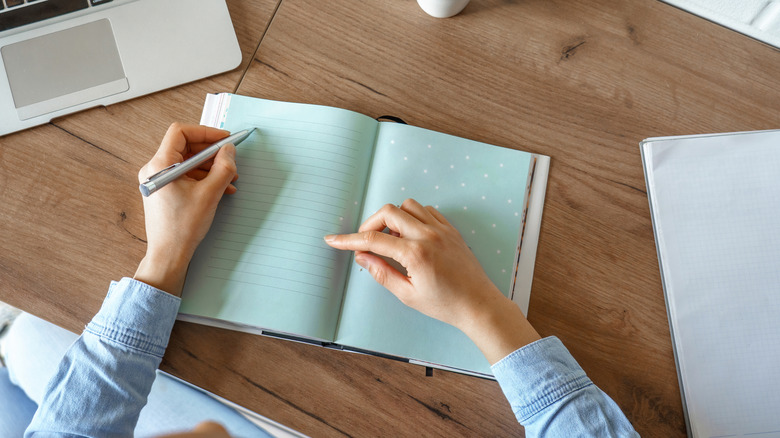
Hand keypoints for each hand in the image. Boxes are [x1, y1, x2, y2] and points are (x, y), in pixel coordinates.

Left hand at [134, 123, 237, 295]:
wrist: (169, 254)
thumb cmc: (183, 227)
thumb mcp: (210, 193)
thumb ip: (223, 167)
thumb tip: (229, 151)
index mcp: (160, 166)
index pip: (180, 133)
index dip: (205, 132)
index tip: (223, 139)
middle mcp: (155, 170)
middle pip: (185, 146)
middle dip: (211, 152)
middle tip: (230, 157)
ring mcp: (158, 180)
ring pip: (187, 162)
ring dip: (210, 166)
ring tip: (230, 177)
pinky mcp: (164, 190)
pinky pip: (185, 175)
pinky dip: (203, 177)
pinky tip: (221, 187)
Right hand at [325, 199, 539, 363]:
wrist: (478, 305)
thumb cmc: (445, 305)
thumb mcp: (408, 295)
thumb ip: (382, 273)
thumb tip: (362, 257)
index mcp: (416, 254)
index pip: (373, 240)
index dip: (349, 239)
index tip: (333, 240)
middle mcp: (429, 235)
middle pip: (389, 212)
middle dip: (371, 224)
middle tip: (366, 242)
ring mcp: (442, 230)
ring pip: (408, 206)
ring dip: (393, 218)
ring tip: (392, 241)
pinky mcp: (451, 230)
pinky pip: (427, 211)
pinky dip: (413, 218)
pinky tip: (411, 236)